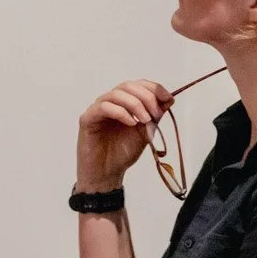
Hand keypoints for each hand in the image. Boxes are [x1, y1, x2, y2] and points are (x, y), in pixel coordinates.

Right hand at [76, 79, 174, 193]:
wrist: (107, 173)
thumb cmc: (122, 152)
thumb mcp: (145, 132)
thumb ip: (155, 116)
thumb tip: (168, 99)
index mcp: (124, 103)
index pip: (138, 84)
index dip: (154, 88)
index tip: (167, 99)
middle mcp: (110, 102)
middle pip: (128, 86)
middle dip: (146, 97)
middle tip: (155, 114)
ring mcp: (98, 109)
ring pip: (116, 94)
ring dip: (135, 104)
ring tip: (144, 120)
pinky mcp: (88, 118)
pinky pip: (104, 107)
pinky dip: (120, 112)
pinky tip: (130, 123)